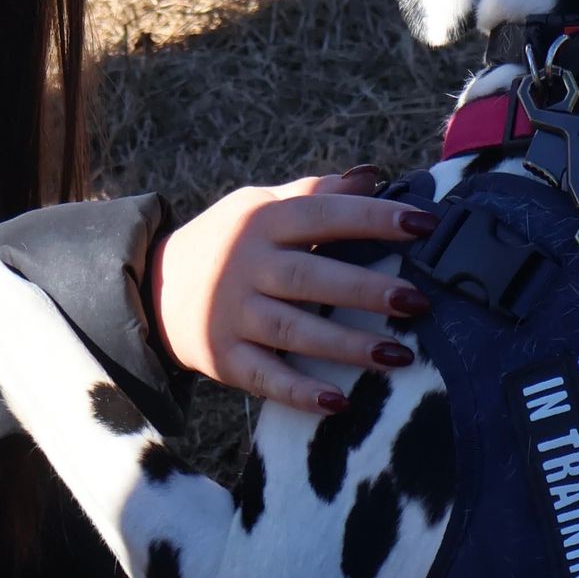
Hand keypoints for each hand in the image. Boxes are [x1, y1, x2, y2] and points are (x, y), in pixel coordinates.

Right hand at [148, 169, 437, 410]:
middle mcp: (246, 266)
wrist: (153, 287)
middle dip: (366, 289)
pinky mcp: (224, 357)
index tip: (425, 226)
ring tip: (399, 356)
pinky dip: (300, 392)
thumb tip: (374, 175)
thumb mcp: (260, 206)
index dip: (374, 218)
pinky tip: (339, 403)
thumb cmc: (227, 242)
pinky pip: (265, 377)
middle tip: (418, 302)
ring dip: (347, 346)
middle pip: (311, 277)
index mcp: (262, 222)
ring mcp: (232, 314)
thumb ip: (315, 193)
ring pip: (294, 331)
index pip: (323, 214)